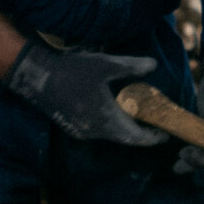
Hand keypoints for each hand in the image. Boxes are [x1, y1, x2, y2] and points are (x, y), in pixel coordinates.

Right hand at [3, 43, 162, 145]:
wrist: (37, 77)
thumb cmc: (73, 71)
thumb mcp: (105, 65)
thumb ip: (132, 66)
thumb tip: (154, 65)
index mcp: (107, 120)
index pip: (137, 138)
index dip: (153, 138)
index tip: (165, 133)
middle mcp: (96, 132)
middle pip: (126, 138)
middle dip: (142, 132)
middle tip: (154, 121)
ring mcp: (82, 132)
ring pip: (111, 134)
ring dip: (125, 126)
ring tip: (137, 112)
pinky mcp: (73, 128)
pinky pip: (99, 131)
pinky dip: (111, 124)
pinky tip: (113, 108)